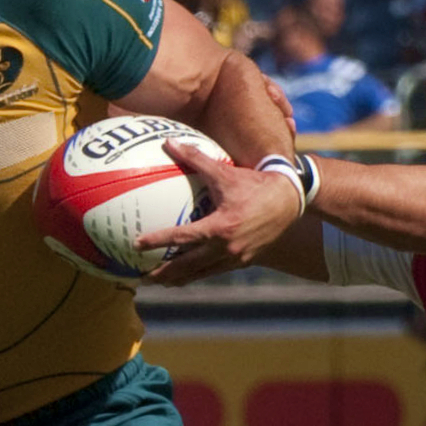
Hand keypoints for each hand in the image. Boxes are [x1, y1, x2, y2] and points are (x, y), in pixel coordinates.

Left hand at [141, 139, 303, 283]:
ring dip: (180, 279)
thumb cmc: (255, 183)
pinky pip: (216, 270)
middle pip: (188, 266)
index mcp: (220, 227)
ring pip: (202, 274)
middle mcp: (227, 247)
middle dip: (164, 273)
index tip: (136, 244)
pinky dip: (200, 274)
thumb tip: (169, 142)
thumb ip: (196, 158)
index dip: (157, 241)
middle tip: (142, 277)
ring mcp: (237, 257)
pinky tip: (188, 275)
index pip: (181, 237)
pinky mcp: (246, 261)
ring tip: (161, 282)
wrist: (290, 200)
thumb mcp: (225, 171)